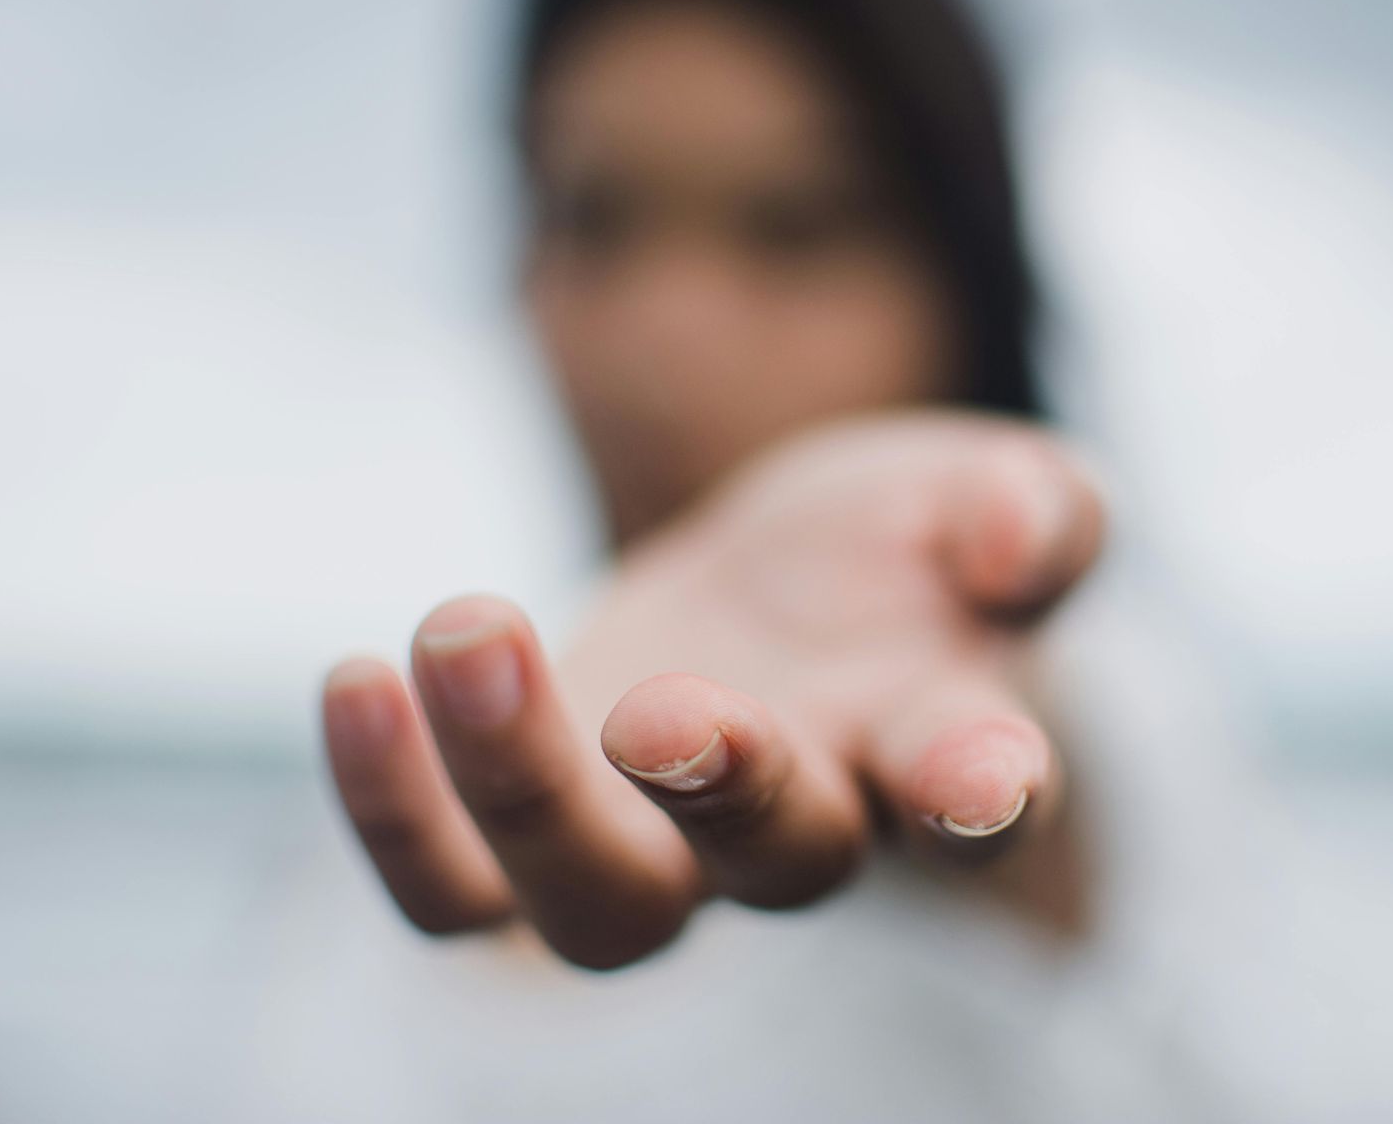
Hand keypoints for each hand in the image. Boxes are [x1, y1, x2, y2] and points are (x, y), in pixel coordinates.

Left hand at [320, 412, 1104, 967]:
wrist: (782, 592)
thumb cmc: (905, 549)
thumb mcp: (987, 490)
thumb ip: (1037, 510)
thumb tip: (1013, 535)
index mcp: (936, 742)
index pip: (977, 793)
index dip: (980, 794)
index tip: (977, 776)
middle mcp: (808, 824)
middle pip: (775, 867)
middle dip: (720, 795)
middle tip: (660, 708)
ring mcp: (665, 845)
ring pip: (597, 902)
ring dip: (523, 791)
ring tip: (466, 629)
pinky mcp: (536, 832)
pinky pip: (455, 891)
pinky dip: (395, 813)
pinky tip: (355, 684)